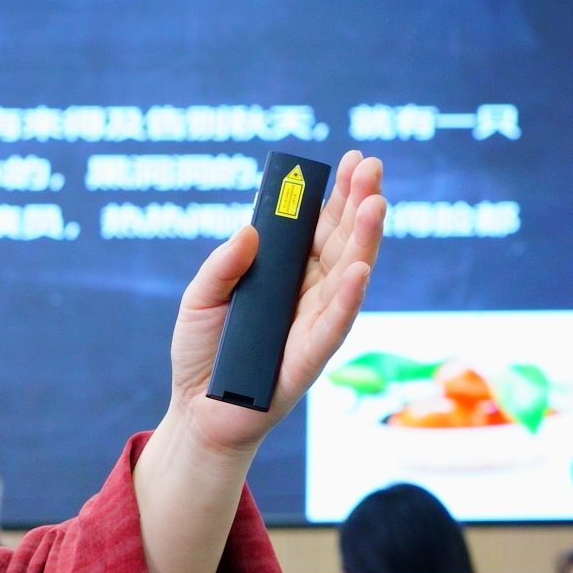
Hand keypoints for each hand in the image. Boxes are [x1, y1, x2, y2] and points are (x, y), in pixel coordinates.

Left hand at [160, 151, 387, 459]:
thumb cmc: (203, 353)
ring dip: (363, 241)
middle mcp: (309, 295)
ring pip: (346, 278)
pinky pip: (332, 327)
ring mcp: (313, 325)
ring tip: (375, 204)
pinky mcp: (309, 360)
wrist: (198, 412)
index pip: (319, 228)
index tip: (352, 161)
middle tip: (371, 167)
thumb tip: (250, 229)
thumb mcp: (199, 300)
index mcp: (288, 275)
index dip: (336, 196)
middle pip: (340, 243)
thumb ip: (222, 266)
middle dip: (357, 204)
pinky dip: (347, 299)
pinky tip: (360, 269)